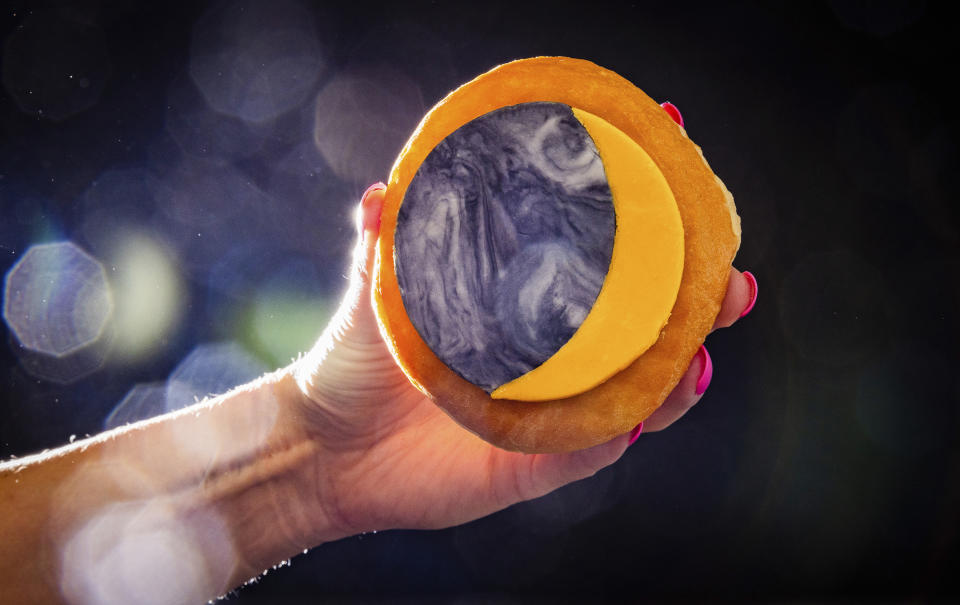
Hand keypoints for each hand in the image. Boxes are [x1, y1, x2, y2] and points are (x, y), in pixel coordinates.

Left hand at [290, 183, 757, 536]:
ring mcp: (552, 414)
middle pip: (644, 334)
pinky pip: (600, 444)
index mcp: (524, 317)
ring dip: (684, 366)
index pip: (601, 278)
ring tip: (709, 335)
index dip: (651, 245)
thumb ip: (386, 244)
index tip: (684, 199)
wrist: (322, 450)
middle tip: (732, 278)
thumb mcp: (374, 295)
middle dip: (697, 306)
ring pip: (640, 393)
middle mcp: (550, 363)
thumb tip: (383, 190)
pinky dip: (632, 421)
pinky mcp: (540, 464)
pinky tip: (661, 391)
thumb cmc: (352, 369)